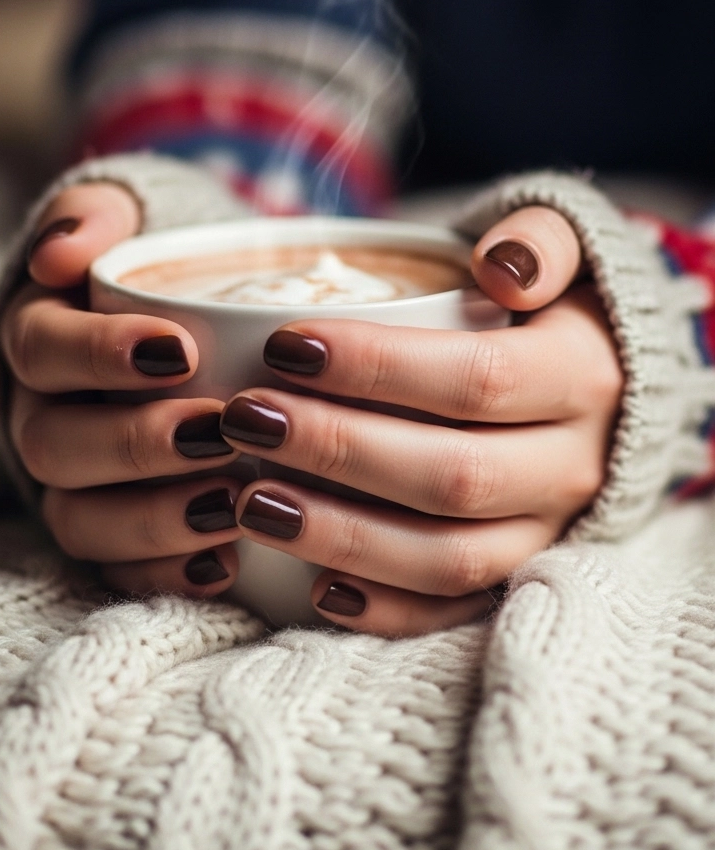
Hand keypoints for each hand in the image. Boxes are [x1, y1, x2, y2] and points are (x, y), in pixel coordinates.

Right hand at [1, 182, 243, 597]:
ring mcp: (74, 484)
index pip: (41, 349)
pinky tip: (227, 564)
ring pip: (80, 518)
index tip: (181, 349)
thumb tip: (63, 254)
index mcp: (40, 339)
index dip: (101, 354)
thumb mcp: (131, 225)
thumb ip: (97, 217)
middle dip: (136, 443)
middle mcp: (43, 417)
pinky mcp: (114, 535)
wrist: (193, 326)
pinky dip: (167, 574)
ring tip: (232, 502)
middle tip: (218, 430)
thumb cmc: (161, 274)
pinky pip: (119, 572)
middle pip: (55, 443)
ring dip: (154, 518)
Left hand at [219, 206, 623, 635]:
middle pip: (453, 476)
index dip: (378, 368)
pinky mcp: (518, 574)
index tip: (284, 345)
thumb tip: (503, 266)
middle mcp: (573, 465)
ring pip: (449, 557)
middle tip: (245, 419)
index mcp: (581, 377)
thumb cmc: (548, 308)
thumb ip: (540, 239)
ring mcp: (547, 531)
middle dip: (337, 451)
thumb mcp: (560, 253)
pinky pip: (453, 610)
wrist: (604, 382)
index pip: (477, 379)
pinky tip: (312, 588)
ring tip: (250, 501)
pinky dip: (385, 610)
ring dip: (343, 535)